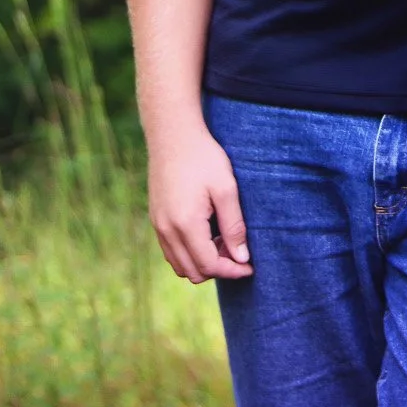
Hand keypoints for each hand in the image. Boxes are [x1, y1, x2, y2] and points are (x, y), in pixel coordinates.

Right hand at [146, 121, 252, 282]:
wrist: (172, 134)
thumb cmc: (203, 157)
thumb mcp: (226, 188)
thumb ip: (234, 226)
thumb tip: (242, 258)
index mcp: (185, 224)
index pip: (209, 265)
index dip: (232, 270)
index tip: (250, 266)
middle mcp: (167, 230)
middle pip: (193, 272)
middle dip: (218, 268)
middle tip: (238, 250)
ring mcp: (158, 225)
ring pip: (180, 265)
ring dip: (203, 262)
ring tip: (223, 241)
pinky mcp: (155, 219)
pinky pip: (171, 251)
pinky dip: (189, 253)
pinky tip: (207, 234)